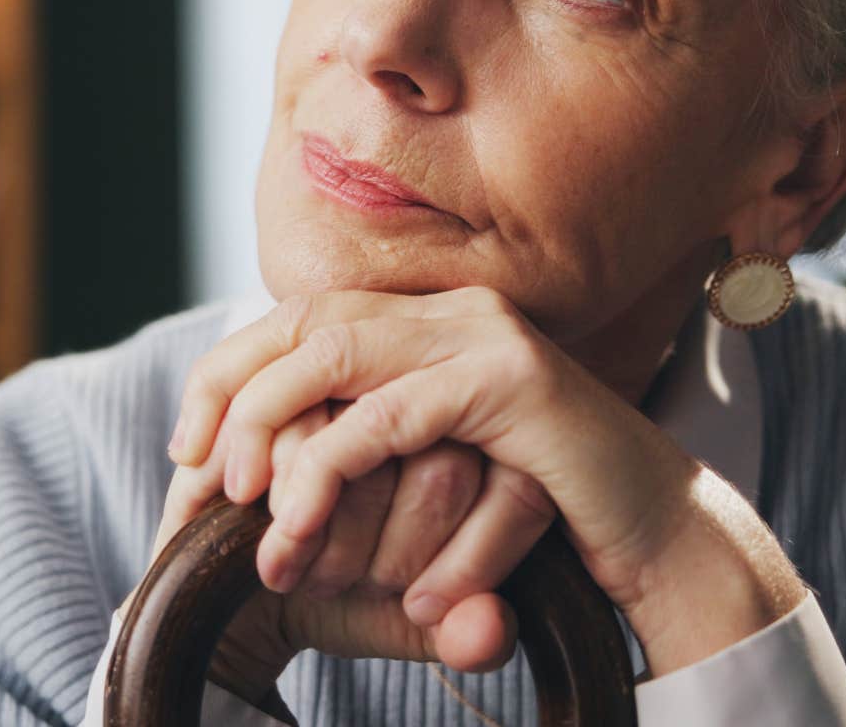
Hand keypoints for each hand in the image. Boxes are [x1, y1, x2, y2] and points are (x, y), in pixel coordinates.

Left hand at [170, 287, 808, 676]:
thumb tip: (269, 455)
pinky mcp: (512, 384)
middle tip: (190, 471)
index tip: (185, 443)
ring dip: (272, 436)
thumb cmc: (544, 515)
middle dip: (231, 391)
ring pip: (334, 357)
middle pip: (304, 320)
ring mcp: (485, 337)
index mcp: (433, 320)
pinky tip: (304, 526)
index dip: (231, 369)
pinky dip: (331, 471)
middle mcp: (454, 312)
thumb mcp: (440, 471)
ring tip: (244, 511)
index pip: (305, 315)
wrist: (660, 534)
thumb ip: (373, 443)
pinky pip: (391, 417)